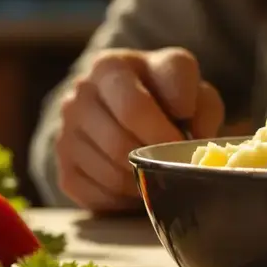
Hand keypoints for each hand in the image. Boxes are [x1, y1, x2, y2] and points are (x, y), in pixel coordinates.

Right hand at [56, 47, 224, 213]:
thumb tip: (192, 136)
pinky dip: (124, 199)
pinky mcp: (64, 168)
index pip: (133, 107)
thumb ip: (202, 105)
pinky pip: (97, 195)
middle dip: (154, 160)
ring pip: (110, 174)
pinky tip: (138, 183)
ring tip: (159, 172)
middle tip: (173, 164)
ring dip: (142, 181)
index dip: (165, 132)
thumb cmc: (168, 97)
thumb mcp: (193, 88)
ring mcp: (66, 132)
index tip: (183, 141)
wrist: (132, 110)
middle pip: (119, 145)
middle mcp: (80, 95)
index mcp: (109, 67)